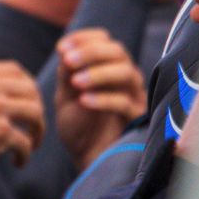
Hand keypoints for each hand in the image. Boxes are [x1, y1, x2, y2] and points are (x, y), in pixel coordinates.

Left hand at [54, 28, 145, 169]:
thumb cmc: (78, 124)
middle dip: (91, 53)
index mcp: (108, 67)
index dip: (84, 39)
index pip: (105, 40)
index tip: (62, 48)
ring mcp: (134, 97)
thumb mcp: (66, 95)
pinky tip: (83, 102)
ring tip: (75, 83)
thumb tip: (64, 47)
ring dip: (98, 74)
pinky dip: (103, 99)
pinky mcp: (137, 118)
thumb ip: (67, 73)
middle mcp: (125, 78)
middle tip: (68, 62)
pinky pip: (125, 102)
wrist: (86, 158)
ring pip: (126, 73)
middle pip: (118, 52)